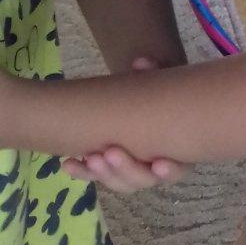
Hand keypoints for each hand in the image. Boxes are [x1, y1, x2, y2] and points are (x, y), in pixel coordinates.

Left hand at [60, 56, 190, 192]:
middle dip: (126, 169)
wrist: (142, 98)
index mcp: (176, 151)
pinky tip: (68, 165)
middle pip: (143, 179)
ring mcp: (130, 170)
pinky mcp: (109, 168)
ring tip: (90, 158)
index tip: (159, 164)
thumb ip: (154, 72)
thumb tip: (141, 63)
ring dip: (103, 173)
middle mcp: (154, 167)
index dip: (169, 170)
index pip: (177, 169)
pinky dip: (82, 172)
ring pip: (120, 181)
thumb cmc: (157, 92)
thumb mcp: (160, 80)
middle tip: (110, 153)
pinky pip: (96, 175)